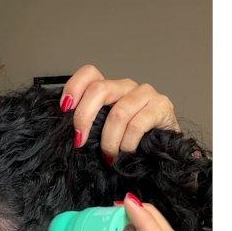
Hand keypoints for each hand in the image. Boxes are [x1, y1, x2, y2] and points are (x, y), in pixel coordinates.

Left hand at [57, 64, 181, 165]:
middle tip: (80, 141)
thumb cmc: (133, 143)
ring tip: (109, 156)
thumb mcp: (105, 132)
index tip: (65, 109)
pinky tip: (127, 153)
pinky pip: (137, 124)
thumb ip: (91, 126)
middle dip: (84, 117)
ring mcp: (145, 94)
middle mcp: (127, 87)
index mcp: (111, 89)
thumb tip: (68, 135)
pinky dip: (127, 143)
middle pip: (99, 90)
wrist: (166, 152)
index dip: (74, 87)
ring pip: (118, 112)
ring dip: (109, 140)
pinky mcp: (161, 106)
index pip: (90, 74)